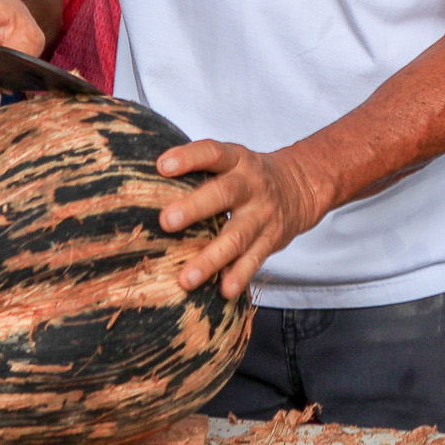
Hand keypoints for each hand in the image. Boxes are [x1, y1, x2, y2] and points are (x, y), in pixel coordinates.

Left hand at [156, 142, 329, 299]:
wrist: (300, 188)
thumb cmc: (247, 176)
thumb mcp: (231, 161)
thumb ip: (198, 170)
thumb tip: (144, 183)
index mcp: (236, 160)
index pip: (212, 153)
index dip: (188, 157)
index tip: (162, 166)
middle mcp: (251, 185)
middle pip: (223, 194)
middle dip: (194, 208)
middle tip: (166, 221)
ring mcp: (262, 215)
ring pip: (236, 237)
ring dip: (211, 258)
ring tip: (186, 278)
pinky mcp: (270, 240)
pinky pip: (254, 260)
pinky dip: (239, 276)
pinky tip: (224, 291)